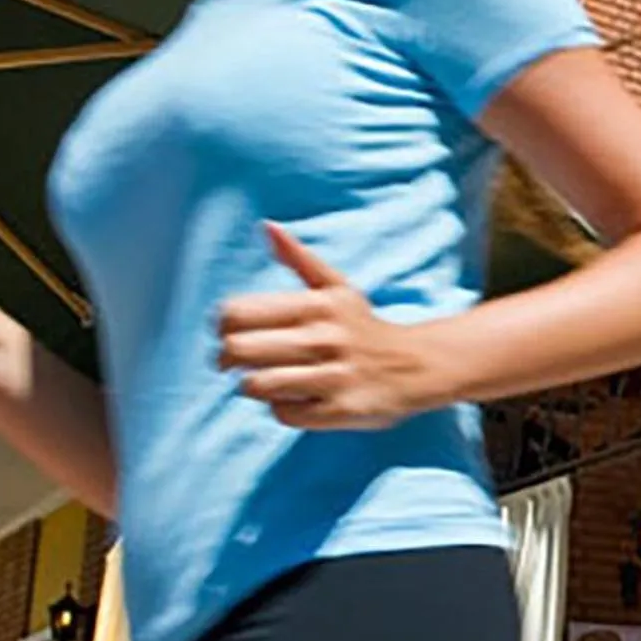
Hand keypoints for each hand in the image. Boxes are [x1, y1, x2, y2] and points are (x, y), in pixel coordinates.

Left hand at [216, 224, 430, 429]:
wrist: (418, 365)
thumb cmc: (364, 326)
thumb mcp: (337, 287)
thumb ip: (299, 258)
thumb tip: (267, 226)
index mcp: (316, 304)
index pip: (236, 313)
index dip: (222, 326)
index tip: (232, 333)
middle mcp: (324, 337)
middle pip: (238, 351)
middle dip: (228, 359)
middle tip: (235, 362)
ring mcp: (334, 376)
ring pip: (257, 385)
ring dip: (254, 385)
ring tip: (265, 380)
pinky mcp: (341, 411)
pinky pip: (285, 414)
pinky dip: (283, 409)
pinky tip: (296, 398)